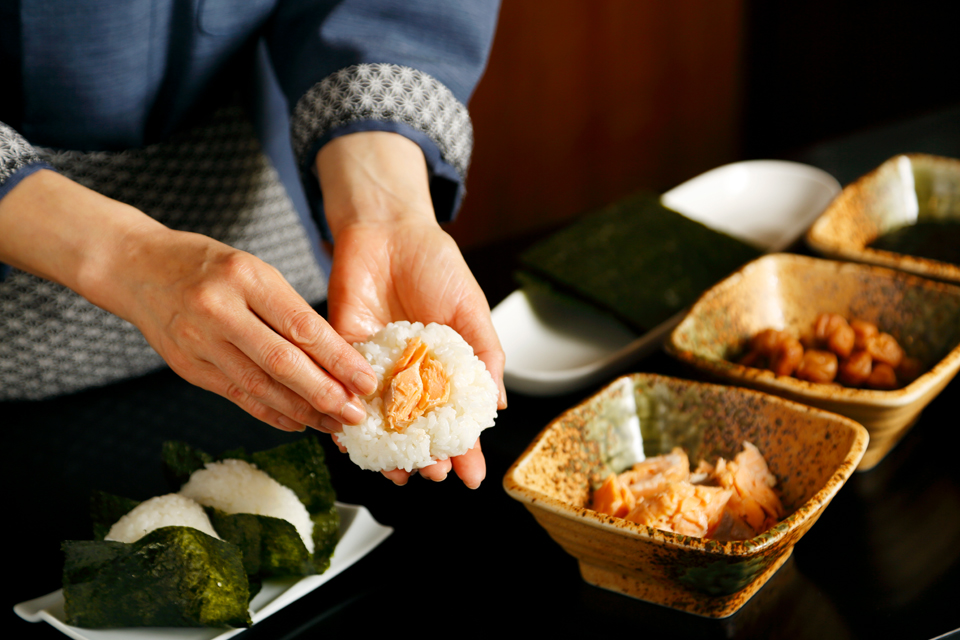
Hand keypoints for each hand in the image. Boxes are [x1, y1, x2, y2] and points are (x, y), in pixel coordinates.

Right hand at [0, 170, 376, 431]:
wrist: (136, 267)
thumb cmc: (206, 265)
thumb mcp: (252, 269)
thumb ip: (288, 309)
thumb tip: (337, 357)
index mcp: (245, 276)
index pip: (301, 326)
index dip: (338, 359)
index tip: (366, 380)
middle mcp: (220, 310)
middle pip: (282, 363)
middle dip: (325, 394)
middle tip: (356, 413)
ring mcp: (199, 341)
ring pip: (260, 386)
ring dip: (302, 411)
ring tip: (334, 424)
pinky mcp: (188, 367)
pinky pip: (237, 396)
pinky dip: (271, 414)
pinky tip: (298, 423)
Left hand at [317, 132, 506, 487]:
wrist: (387, 228)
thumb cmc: (435, 264)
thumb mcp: (471, 310)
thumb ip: (483, 356)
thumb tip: (495, 405)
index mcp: (442, 367)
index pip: (455, 417)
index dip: (465, 448)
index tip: (471, 476)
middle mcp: (410, 374)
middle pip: (417, 428)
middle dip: (426, 455)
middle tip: (433, 474)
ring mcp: (377, 367)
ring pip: (381, 420)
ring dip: (388, 449)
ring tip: (400, 471)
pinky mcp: (344, 352)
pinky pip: (342, 391)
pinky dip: (346, 417)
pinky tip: (354, 440)